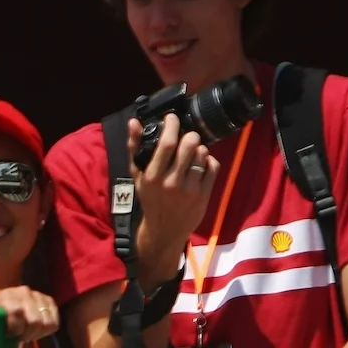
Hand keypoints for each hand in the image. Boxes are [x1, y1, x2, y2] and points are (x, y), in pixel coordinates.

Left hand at [0, 286, 58, 342]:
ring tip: (28, 332)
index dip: (15, 329)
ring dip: (38, 331)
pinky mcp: (48, 300)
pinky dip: (47, 329)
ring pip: (47, 322)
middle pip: (36, 320)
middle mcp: (24, 293)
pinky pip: (55, 321)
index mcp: (6, 297)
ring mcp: (38, 295)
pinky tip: (37, 329)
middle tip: (21, 336)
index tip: (10, 334)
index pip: (17, 311)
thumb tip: (12, 345)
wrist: (1, 303)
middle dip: (28, 333)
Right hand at [128, 115, 217, 280]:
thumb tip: (134, 122)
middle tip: (187, 139)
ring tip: (192, 157)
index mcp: (152, 176)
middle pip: (190, 144)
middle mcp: (171, 182)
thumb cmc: (150, 198)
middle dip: (190, 136)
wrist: (163, 230)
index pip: (166, 143)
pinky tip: (200, 166)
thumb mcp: (137, 175)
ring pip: (203, 153)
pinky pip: (213, 166)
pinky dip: (209, 161)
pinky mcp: (204, 195)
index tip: (172, 118)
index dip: (172, 124)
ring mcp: (189, 189)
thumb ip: (134, 147)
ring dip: (199, 150)